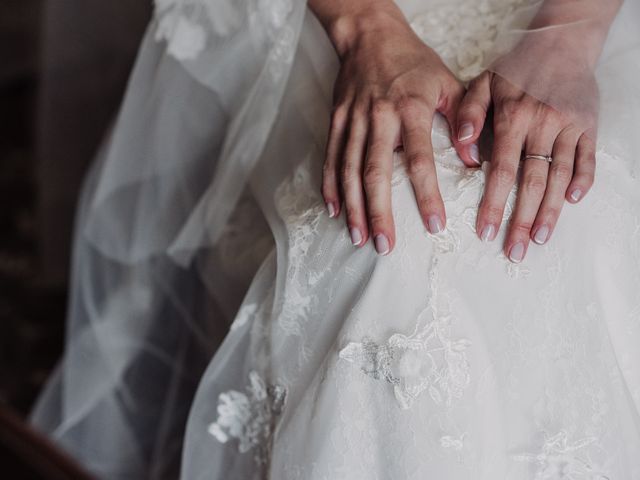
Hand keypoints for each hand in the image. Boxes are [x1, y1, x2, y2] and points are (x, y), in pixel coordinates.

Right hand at [319, 6, 468, 254]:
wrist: (370, 35)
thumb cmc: (412, 61)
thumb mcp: (447, 83)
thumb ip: (463, 121)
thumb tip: (475, 161)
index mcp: (410, 109)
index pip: (419, 160)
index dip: (427, 195)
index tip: (434, 225)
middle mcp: (378, 117)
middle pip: (376, 173)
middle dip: (379, 213)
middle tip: (385, 245)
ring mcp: (353, 120)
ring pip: (349, 171)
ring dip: (353, 208)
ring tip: (359, 237)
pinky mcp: (336, 121)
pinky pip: (331, 158)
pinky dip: (331, 187)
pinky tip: (334, 211)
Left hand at [454, 67, 597, 262]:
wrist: (560, 41)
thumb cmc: (515, 67)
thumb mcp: (482, 82)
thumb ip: (468, 113)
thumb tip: (461, 145)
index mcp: (513, 117)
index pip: (501, 170)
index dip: (494, 203)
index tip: (485, 232)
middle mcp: (543, 125)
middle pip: (533, 181)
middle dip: (522, 220)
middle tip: (514, 251)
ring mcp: (570, 126)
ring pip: (561, 176)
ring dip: (551, 211)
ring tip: (540, 239)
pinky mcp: (589, 125)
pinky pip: (588, 158)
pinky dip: (583, 181)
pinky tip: (572, 204)